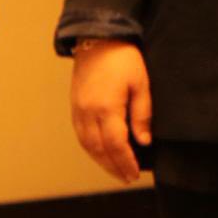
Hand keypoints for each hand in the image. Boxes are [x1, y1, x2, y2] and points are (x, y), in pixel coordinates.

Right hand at [70, 40, 150, 182]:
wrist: (97, 40)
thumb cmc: (122, 58)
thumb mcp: (141, 84)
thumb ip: (142, 114)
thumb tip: (143, 140)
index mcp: (106, 108)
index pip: (116, 144)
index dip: (125, 162)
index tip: (134, 173)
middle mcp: (87, 113)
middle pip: (99, 149)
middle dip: (113, 166)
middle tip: (125, 178)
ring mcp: (78, 111)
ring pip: (86, 145)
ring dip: (100, 161)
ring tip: (113, 170)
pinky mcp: (74, 107)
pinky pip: (80, 135)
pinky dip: (90, 148)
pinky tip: (99, 153)